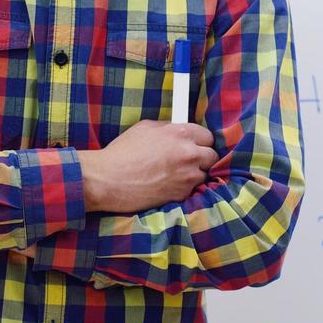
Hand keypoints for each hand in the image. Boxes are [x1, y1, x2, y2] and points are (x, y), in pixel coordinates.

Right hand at [78, 120, 217, 213]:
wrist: (110, 179)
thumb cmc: (123, 152)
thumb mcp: (144, 128)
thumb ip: (167, 127)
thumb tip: (177, 129)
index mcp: (180, 133)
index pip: (208, 136)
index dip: (200, 140)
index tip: (195, 144)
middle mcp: (189, 153)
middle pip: (212, 155)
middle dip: (202, 157)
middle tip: (187, 159)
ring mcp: (188, 176)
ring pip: (204, 174)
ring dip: (194, 173)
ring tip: (175, 173)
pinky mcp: (182, 194)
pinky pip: (192, 189)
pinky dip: (183, 187)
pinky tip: (168, 184)